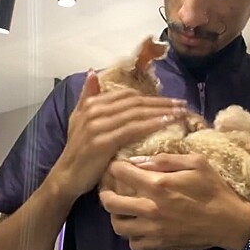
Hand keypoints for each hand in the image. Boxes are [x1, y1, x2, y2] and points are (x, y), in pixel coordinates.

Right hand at [52, 71, 187, 199]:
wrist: (66, 177)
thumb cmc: (78, 150)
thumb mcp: (79, 119)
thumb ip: (88, 96)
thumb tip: (92, 72)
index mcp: (92, 103)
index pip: (128, 95)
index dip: (150, 97)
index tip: (170, 101)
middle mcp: (94, 110)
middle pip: (136, 102)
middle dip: (161, 103)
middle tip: (182, 104)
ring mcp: (98, 125)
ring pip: (137, 113)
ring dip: (162, 112)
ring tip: (181, 113)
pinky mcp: (103, 141)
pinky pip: (133, 129)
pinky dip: (152, 124)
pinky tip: (167, 124)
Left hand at [99, 153, 249, 249]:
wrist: (230, 222)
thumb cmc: (214, 189)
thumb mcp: (196, 163)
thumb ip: (165, 159)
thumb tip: (138, 160)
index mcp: (158, 185)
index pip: (121, 173)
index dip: (115, 166)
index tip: (117, 165)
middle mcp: (150, 209)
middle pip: (110, 202)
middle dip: (105, 191)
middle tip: (110, 186)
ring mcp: (153, 230)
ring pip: (118, 226)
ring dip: (116, 215)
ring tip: (122, 206)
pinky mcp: (159, 245)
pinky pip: (133, 243)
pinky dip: (132, 235)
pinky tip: (139, 225)